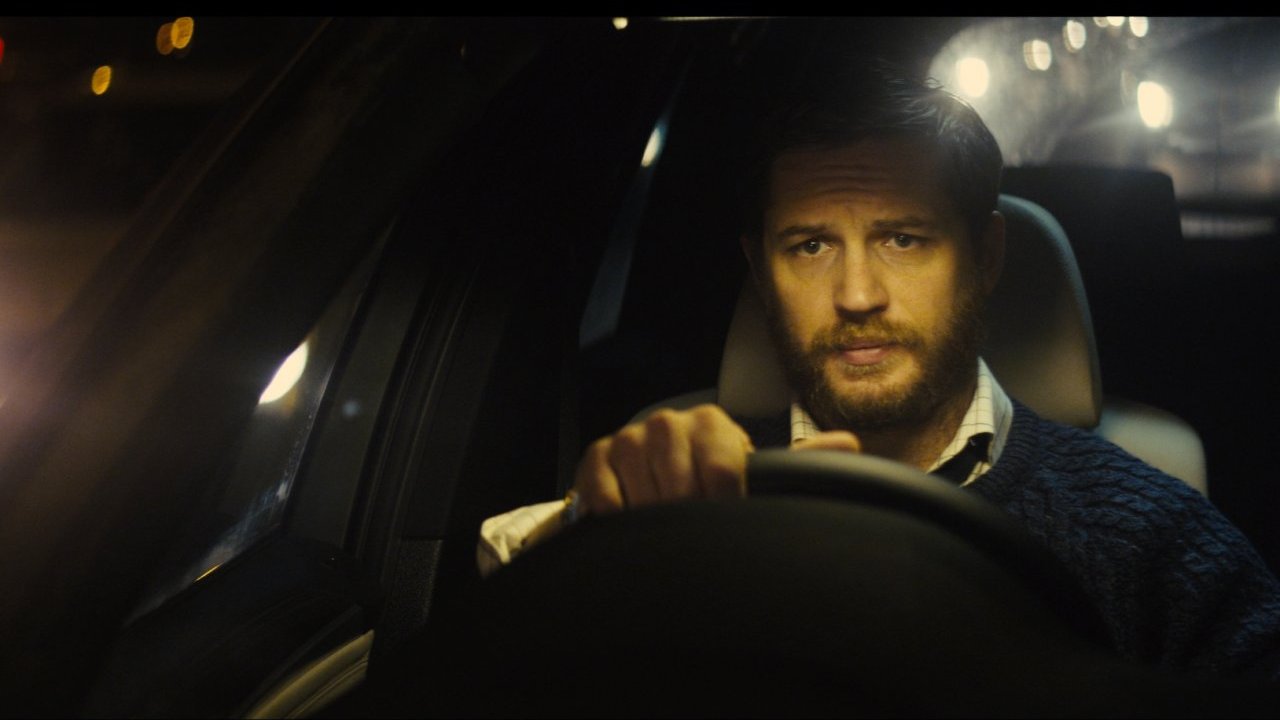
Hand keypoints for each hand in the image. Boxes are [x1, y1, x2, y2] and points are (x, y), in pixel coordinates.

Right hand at [572, 405, 862, 517]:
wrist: (649, 480)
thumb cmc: (709, 480)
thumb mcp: (753, 471)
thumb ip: (797, 461)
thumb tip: (848, 443)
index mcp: (713, 424)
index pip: (723, 469)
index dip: (726, 505)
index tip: (727, 523)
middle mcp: (668, 424)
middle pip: (682, 488)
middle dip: (690, 518)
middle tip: (695, 530)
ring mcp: (629, 440)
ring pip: (646, 496)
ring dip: (657, 521)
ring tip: (668, 527)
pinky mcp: (595, 460)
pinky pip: (606, 499)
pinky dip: (621, 518)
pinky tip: (634, 522)